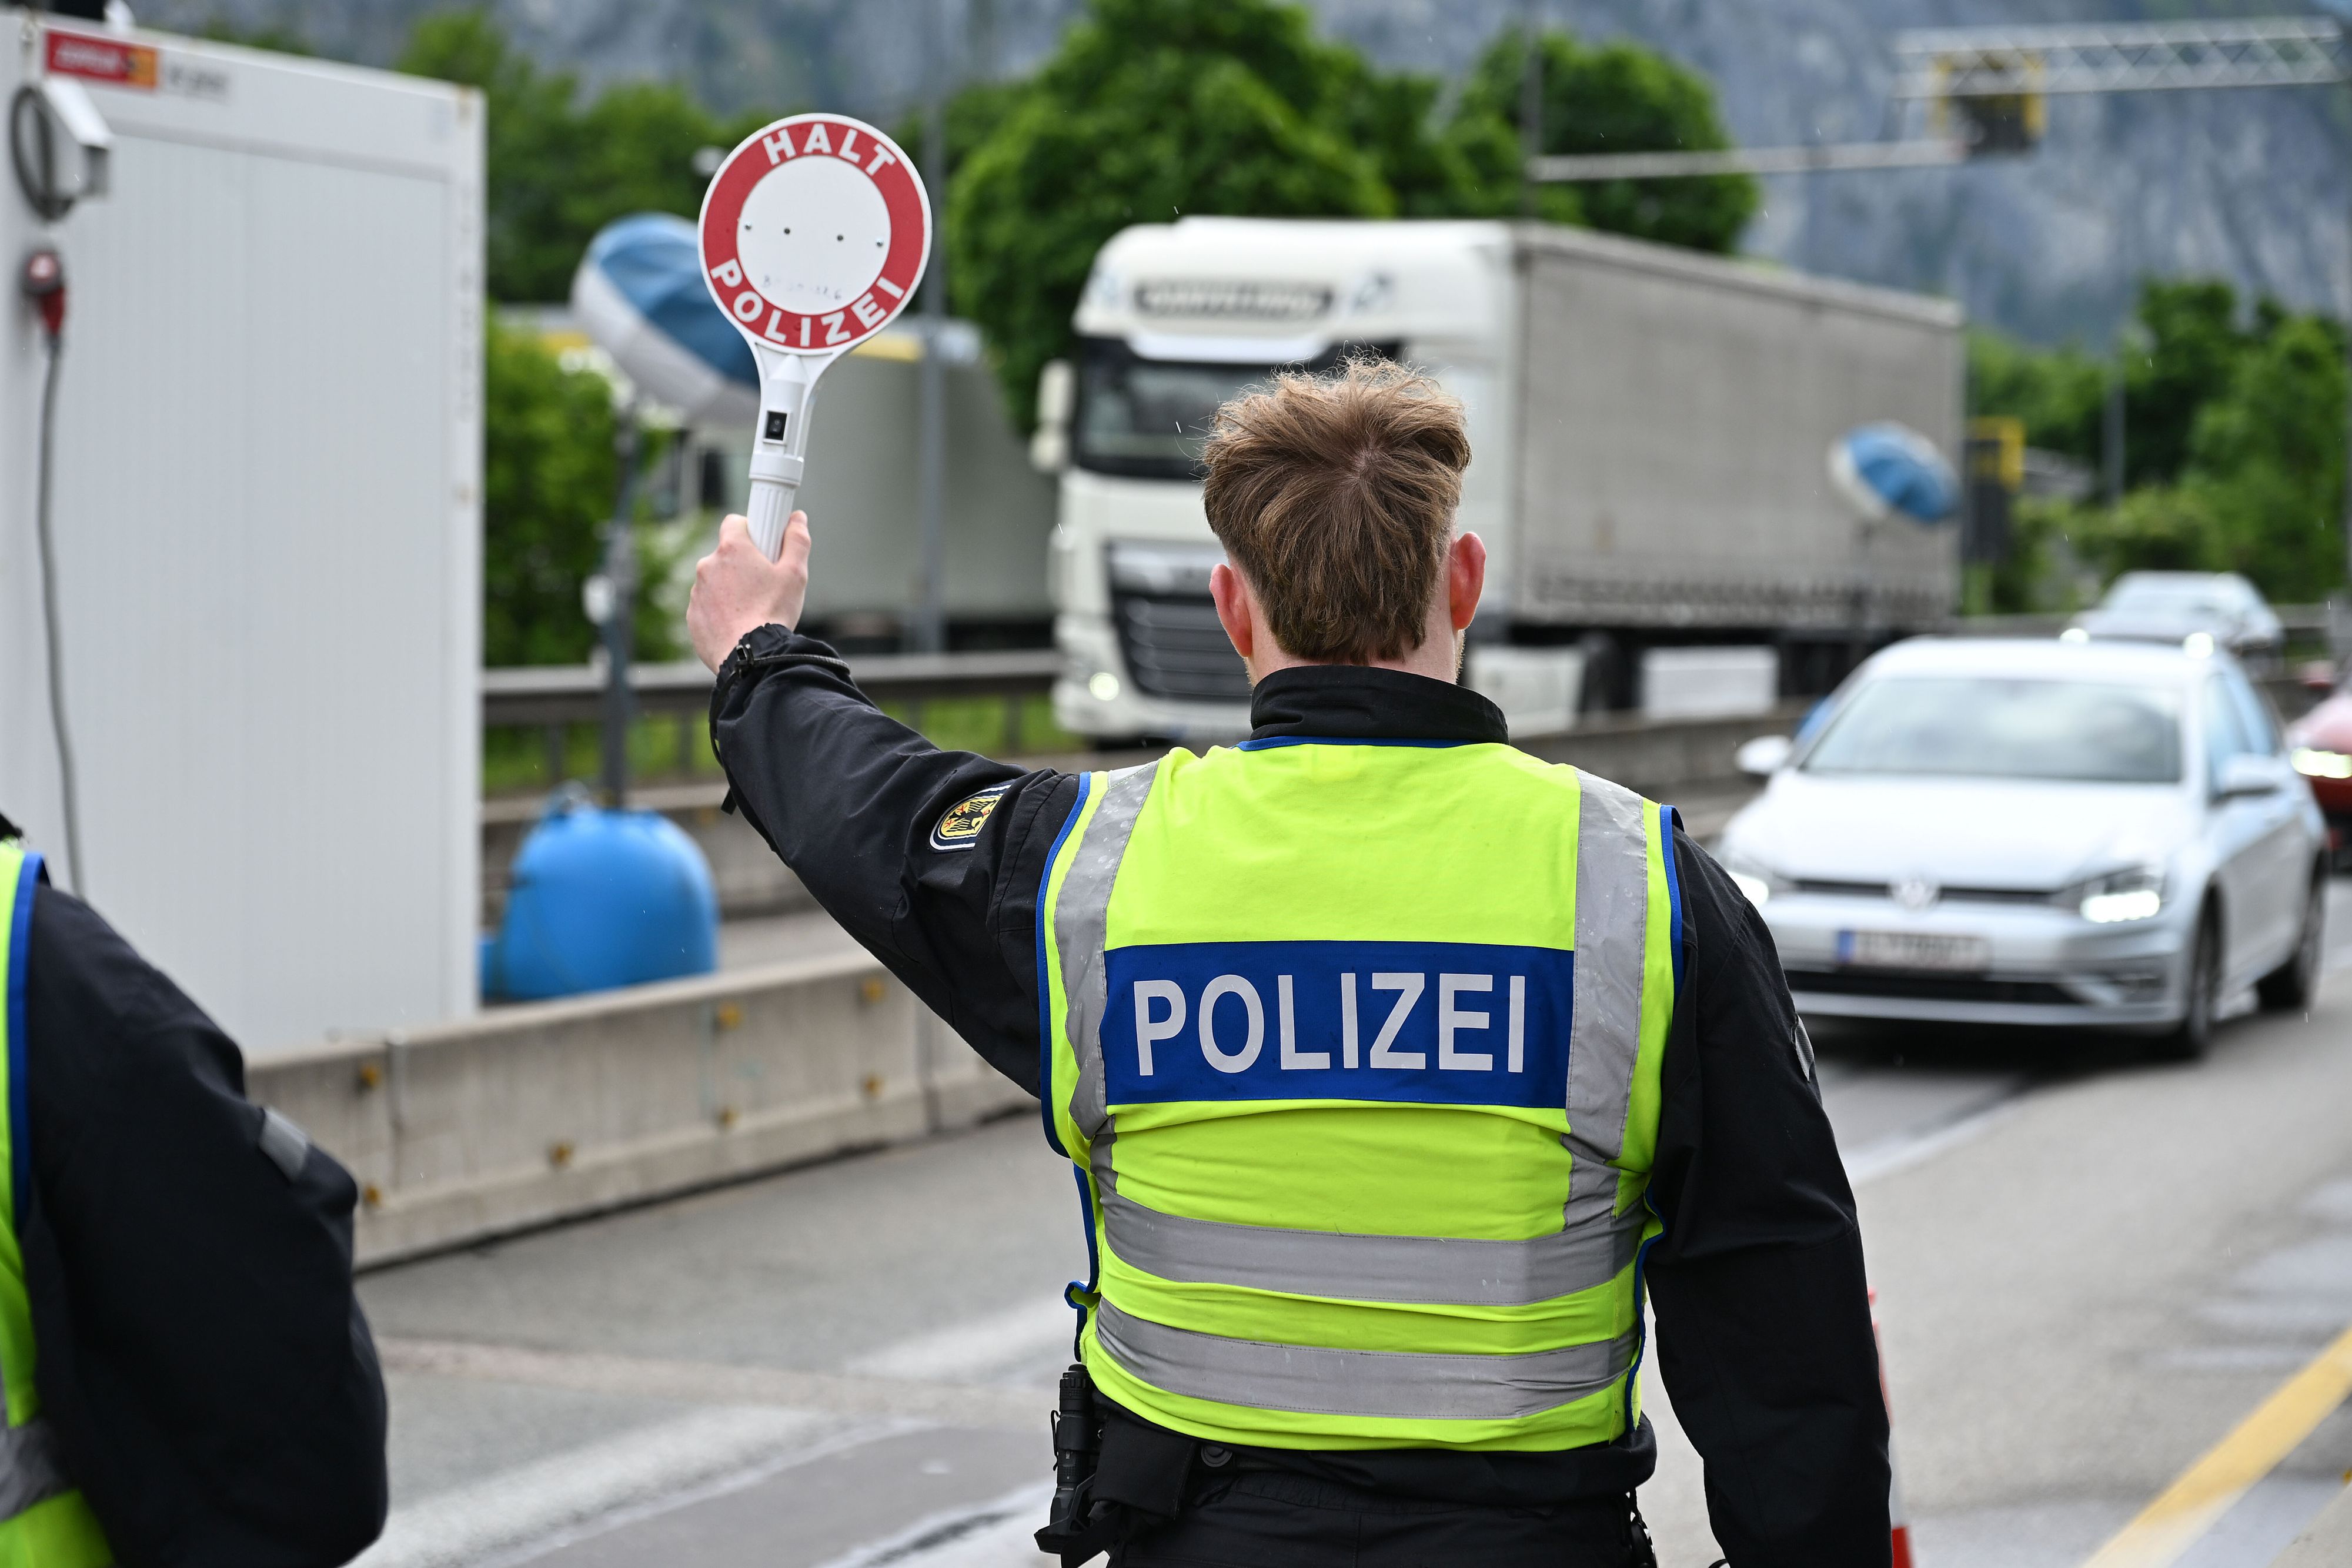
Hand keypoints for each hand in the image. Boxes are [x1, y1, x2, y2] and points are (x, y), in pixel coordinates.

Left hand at [689, 511, 809, 671]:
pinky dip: (720, 611)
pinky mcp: (692, 616)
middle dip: (742, 565)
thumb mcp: (795, 574)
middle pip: (726, 555)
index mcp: (732, 549)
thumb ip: (796, 541)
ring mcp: (697, 592)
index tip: (761, 545)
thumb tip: (797, 518)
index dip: (750, 530)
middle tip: (763, 584)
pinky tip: (738, 624)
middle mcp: (708, 566)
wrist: (751, 656)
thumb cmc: (773, 613)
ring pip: (715, 582)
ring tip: (752, 610)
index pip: (734, 522)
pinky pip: (707, 606)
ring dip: (730, 589)